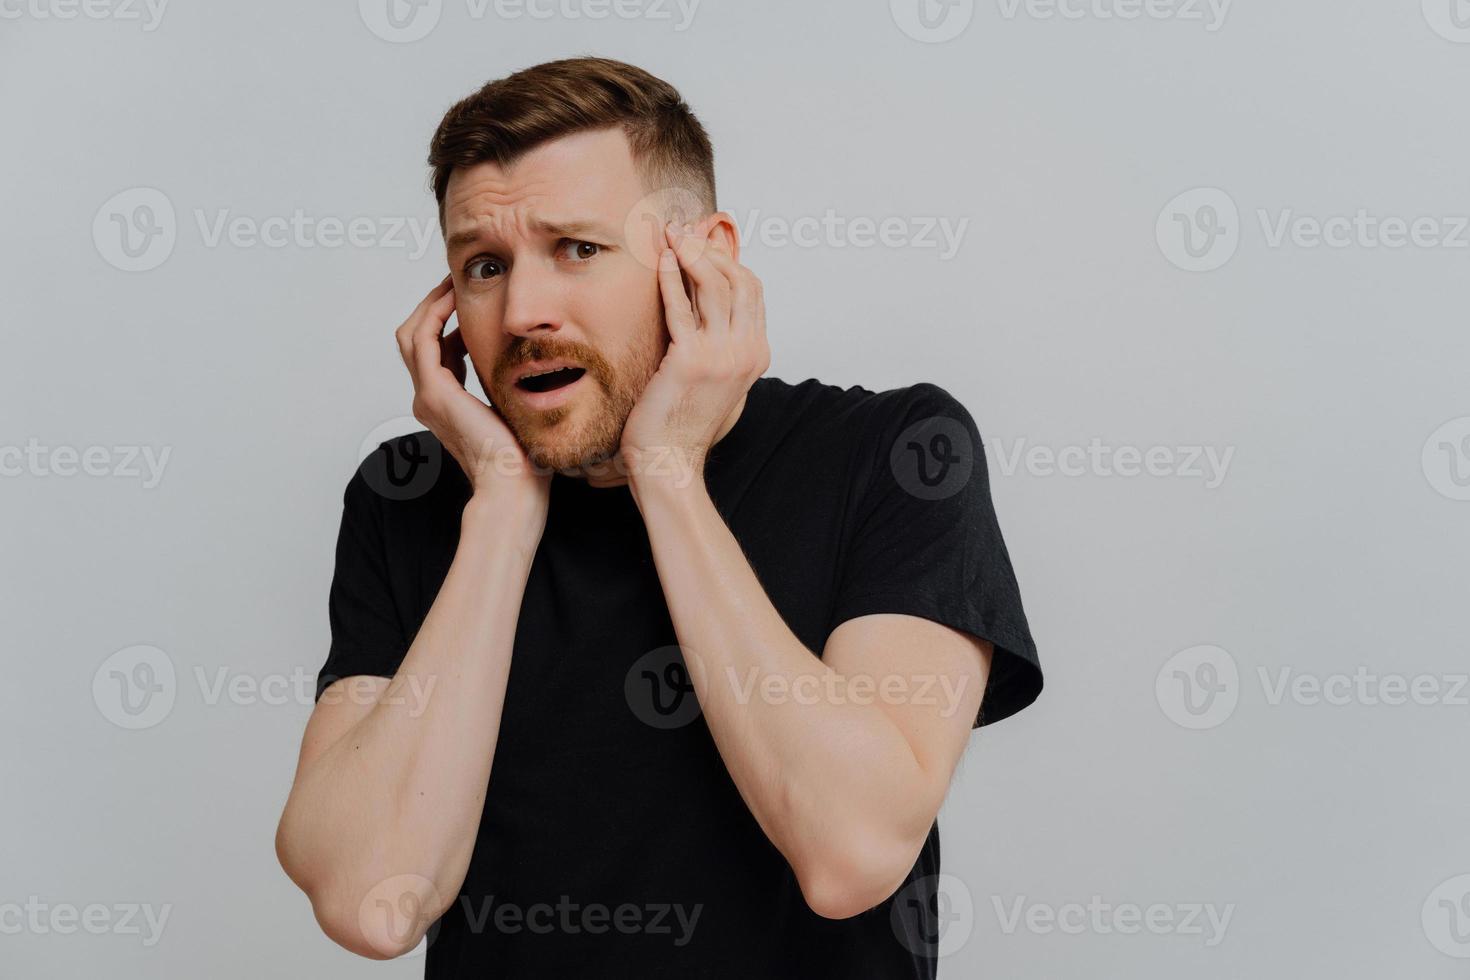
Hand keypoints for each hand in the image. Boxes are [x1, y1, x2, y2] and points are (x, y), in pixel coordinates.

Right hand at [395, 275, 550, 510]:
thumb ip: (507, 383)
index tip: (468, 301)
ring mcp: (427, 396)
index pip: (434, 350)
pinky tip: (455, 300)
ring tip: (453, 284)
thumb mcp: (513, 408)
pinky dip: (435, 314)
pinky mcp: (435, 392)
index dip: (447, 322)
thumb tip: (525, 361)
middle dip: (433, 306)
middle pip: (414, 338)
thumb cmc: (523, 458)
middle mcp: (429, 399)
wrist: (513, 485)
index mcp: (444, 404)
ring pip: (412, 334)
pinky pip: (424, 338)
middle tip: (455, 283)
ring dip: (431, 304)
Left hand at [619, 220, 770, 487]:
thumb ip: (716, 343)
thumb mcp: (713, 378)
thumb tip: (700, 307)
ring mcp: (723, 356)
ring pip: (716, 285)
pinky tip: (661, 260)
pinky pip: (682, 307)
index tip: (700, 242)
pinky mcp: (691, 360)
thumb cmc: (681, 423)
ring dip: (693, 253)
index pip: (751, 290)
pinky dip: (672, 277)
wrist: (669, 462)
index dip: (727, 259)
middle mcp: (747, 351)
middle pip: (739, 279)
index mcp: (757, 354)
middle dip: (710, 247)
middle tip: (683, 229)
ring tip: (670, 234)